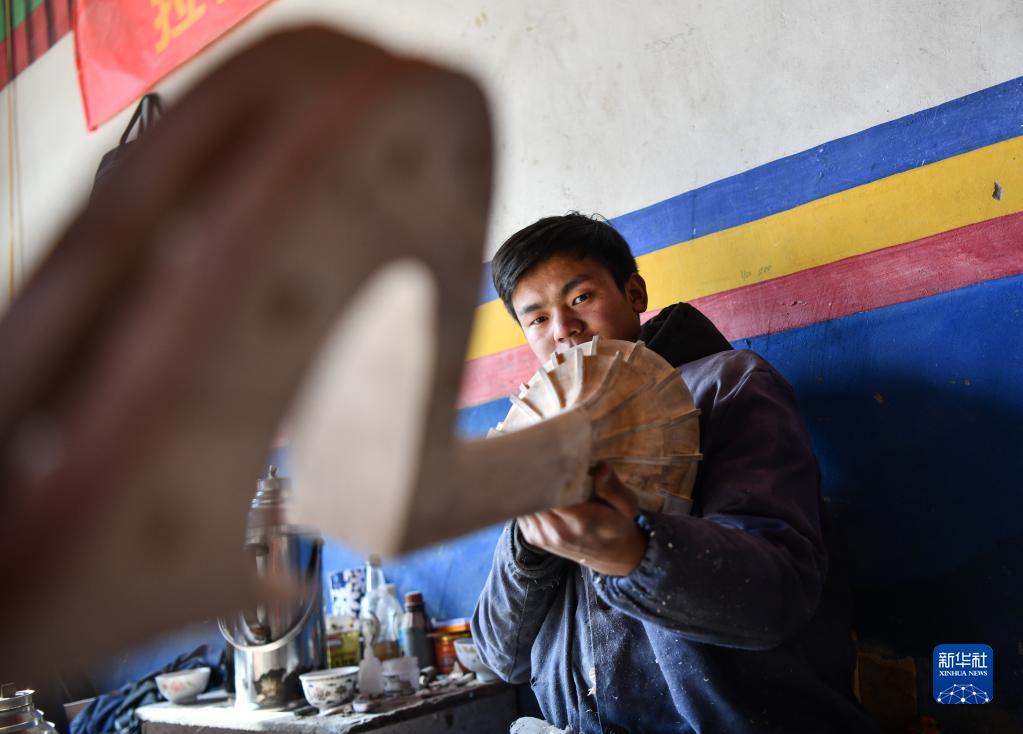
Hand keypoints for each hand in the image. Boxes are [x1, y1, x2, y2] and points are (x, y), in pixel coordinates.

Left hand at [517, 462, 646, 575]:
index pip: (552, 492)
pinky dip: (523, 498)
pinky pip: (521, 511)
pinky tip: (531, 485)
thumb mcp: (627, 506)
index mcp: (581, 521)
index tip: (546, 453)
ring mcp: (542, 536)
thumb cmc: (618, 525)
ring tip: (530, 465)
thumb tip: (600, 467)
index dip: (546, 472)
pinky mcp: (533, 537)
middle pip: (532, 496)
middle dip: (532, 474)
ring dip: (525, 485)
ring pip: (522, 503)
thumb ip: (613, 487)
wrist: (611, 556)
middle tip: (534, 452)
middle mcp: (557, 531)